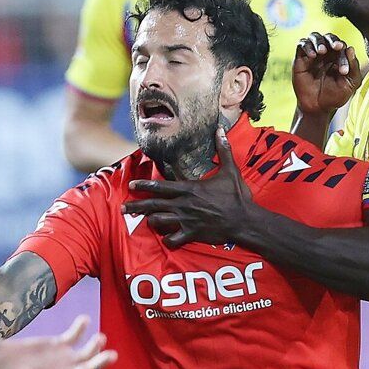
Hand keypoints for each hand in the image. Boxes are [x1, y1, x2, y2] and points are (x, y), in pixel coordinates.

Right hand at [0, 315, 114, 368]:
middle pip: (87, 367)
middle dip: (99, 362)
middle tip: (111, 355)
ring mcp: (65, 358)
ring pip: (85, 352)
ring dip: (94, 345)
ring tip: (101, 337)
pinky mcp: (60, 345)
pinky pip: (74, 335)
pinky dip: (80, 328)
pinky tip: (85, 319)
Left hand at [124, 127, 256, 248]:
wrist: (244, 220)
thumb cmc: (237, 196)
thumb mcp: (230, 170)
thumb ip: (223, 150)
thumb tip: (220, 129)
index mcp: (189, 189)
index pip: (161, 186)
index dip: (144, 185)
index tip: (131, 185)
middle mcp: (184, 204)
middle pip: (154, 205)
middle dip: (136, 206)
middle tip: (123, 208)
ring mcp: (186, 220)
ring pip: (160, 222)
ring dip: (151, 221)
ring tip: (145, 221)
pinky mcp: (192, 234)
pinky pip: (174, 239)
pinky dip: (168, 239)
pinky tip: (166, 239)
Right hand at [293, 32, 363, 117]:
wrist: (317, 108)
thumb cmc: (335, 96)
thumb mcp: (350, 84)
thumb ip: (354, 67)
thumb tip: (351, 49)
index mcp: (339, 57)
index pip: (342, 47)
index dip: (344, 54)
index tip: (343, 71)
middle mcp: (326, 54)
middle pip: (329, 37)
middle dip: (333, 40)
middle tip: (336, 47)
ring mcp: (313, 55)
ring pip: (315, 36)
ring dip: (319, 41)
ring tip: (322, 52)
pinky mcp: (301, 59)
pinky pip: (302, 45)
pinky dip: (307, 46)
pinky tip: (313, 56)